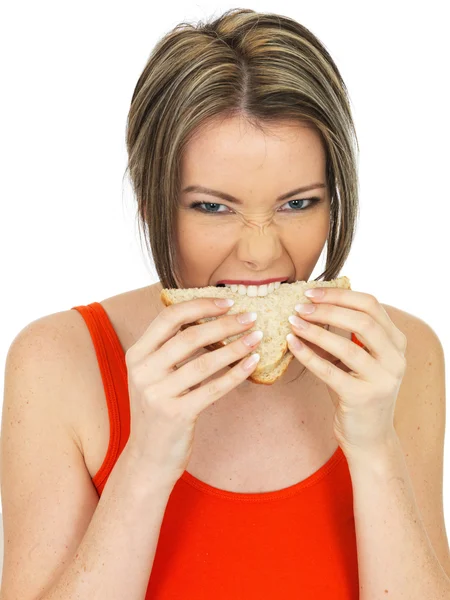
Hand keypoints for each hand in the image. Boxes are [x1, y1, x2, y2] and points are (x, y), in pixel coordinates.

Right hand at [124, 298, 262, 485]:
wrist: (148, 457)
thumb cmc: (158, 408)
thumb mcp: (152, 374)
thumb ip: (168, 348)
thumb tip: (208, 316)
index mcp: (137, 354)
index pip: (169, 317)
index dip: (200, 305)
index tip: (228, 301)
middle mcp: (143, 371)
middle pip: (189, 336)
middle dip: (225, 323)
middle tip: (251, 317)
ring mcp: (157, 394)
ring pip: (205, 362)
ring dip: (236, 347)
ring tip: (258, 337)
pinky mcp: (176, 414)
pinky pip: (213, 388)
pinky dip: (236, 373)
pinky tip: (253, 362)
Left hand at [286, 288, 406, 455]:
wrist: (369, 438)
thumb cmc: (357, 392)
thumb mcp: (357, 359)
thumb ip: (344, 334)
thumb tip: (311, 305)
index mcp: (396, 342)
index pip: (371, 305)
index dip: (340, 294)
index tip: (311, 292)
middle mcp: (395, 359)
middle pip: (362, 320)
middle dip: (327, 309)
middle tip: (299, 307)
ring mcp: (382, 379)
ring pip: (346, 345)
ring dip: (315, 331)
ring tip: (292, 322)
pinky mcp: (362, 398)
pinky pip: (330, 371)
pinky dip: (308, 355)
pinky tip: (291, 344)